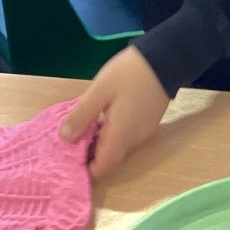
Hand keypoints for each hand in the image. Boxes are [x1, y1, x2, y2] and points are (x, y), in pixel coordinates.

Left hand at [61, 47, 170, 179]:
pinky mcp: (147, 123)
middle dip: (90, 155)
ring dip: (101, 143)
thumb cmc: (129, 74)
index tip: (68, 161)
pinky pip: (126, 136)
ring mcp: (143, 132)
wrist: (165, 59)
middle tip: (71, 141)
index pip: (103, 168)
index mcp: (120, 135)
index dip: (86, 170)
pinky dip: (112, 134)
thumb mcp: (99, 91)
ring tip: (83, 127)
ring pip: (118, 147)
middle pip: (110, 159)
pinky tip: (103, 118)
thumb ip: (81, 115)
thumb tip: (64, 138)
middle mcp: (133, 140)